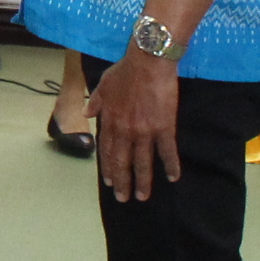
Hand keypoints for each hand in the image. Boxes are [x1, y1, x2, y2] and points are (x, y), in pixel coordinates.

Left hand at [93, 49, 182, 202]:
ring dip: (142, 181)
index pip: (107, 151)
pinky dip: (170, 165)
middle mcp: (125, 130)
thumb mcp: (104, 84)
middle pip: (123, 162)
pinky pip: (167, 151)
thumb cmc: (126, 70)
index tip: (109, 182)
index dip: (108, 168)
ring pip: (142, 162)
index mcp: (110, 121)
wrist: (147, 62)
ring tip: (142, 196)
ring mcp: (144, 131)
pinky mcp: (164, 127)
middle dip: (122, 182)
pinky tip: (172, 177)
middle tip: (123, 198)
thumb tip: (87, 111)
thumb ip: (95, 101)